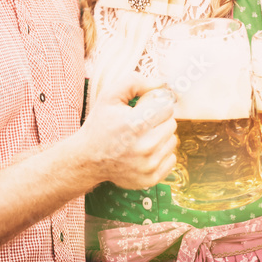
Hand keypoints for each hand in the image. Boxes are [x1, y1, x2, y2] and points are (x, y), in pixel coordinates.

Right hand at [80, 72, 177, 189]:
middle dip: (158, 120)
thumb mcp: (109, 96)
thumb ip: (134, 82)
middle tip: (140, 123)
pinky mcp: (151, 179)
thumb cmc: (100, 125)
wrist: (88, 159)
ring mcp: (149, 165)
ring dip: (160, 136)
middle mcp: (145, 147)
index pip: (166, 107)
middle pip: (172, 123)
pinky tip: (144, 151)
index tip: (142, 109)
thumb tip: (160, 83)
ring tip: (141, 137)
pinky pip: (171, 158)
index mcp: (136, 124)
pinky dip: (160, 153)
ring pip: (173, 141)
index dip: (154, 105)